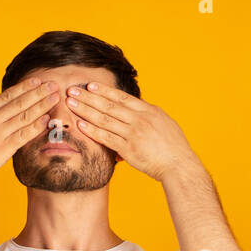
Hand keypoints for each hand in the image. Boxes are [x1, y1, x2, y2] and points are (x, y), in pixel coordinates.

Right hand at [0, 76, 59, 186]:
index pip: (8, 95)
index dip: (24, 87)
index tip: (37, 81)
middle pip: (20, 102)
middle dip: (38, 92)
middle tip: (53, 85)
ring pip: (25, 116)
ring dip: (42, 106)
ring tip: (55, 98)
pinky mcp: (4, 148)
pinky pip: (24, 135)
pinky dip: (37, 126)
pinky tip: (47, 120)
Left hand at [64, 81, 196, 181]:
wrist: (179, 166)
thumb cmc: (174, 146)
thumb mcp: (164, 122)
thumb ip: (148, 113)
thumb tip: (136, 105)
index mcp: (148, 111)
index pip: (121, 97)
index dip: (104, 90)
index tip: (89, 85)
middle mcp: (140, 120)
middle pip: (109, 105)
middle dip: (88, 97)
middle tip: (72, 90)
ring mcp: (133, 134)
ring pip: (105, 119)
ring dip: (86, 110)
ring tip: (71, 103)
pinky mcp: (129, 149)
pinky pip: (107, 138)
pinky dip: (92, 131)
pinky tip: (80, 125)